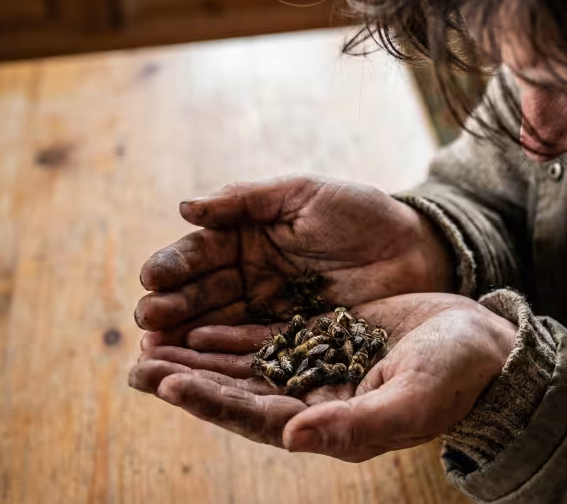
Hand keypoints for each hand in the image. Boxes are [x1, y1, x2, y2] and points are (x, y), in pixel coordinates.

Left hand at [129, 294, 515, 461]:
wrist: (483, 347)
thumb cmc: (456, 375)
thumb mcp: (411, 399)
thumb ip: (354, 425)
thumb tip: (292, 438)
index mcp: (330, 425)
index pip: (255, 417)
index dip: (208, 401)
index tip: (163, 382)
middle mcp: (316, 404)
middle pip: (239, 394)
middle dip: (188, 379)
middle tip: (136, 366)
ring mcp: (318, 373)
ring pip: (247, 367)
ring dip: (202, 357)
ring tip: (155, 344)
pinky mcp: (326, 343)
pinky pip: (270, 340)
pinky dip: (235, 334)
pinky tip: (205, 322)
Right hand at [134, 176, 454, 340]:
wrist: (418, 251)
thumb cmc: (363, 214)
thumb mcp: (306, 195)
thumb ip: (247, 200)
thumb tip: (185, 207)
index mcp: (247, 239)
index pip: (201, 253)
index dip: (175, 266)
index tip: (152, 278)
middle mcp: (249, 279)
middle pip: (201, 296)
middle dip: (173, 309)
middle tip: (148, 322)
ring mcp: (268, 315)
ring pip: (218, 330)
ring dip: (186, 343)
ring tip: (156, 355)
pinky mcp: (291, 346)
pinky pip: (253, 355)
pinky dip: (225, 365)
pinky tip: (199, 373)